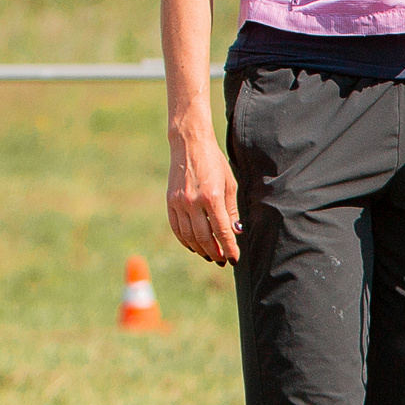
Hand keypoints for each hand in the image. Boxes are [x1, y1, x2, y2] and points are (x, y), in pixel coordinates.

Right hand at [167, 127, 240, 264]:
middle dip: (215, 252)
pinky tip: (194, 245)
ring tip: (210, 255)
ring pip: (189, 236)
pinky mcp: (170, 202)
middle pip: (204, 237)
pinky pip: (177, 228)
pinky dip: (185, 240)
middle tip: (222, 260)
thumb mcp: (229, 184)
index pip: (221, 231)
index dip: (229, 247)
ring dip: (200, 249)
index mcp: (212, 197)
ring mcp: (179, 203)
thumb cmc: (214, 163)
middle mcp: (193, 202)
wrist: (190, 145)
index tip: (234, 258)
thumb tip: (234, 232)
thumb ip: (231, 210)